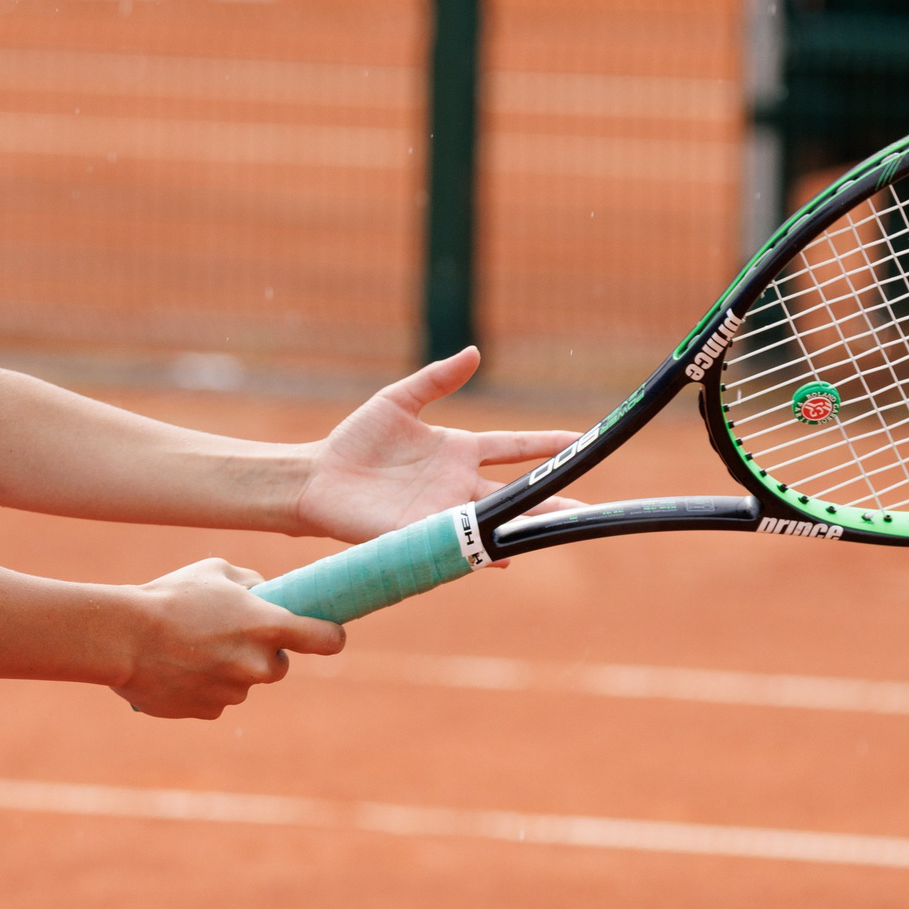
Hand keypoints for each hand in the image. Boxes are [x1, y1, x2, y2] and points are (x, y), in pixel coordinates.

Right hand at [118, 559, 344, 719]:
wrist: (124, 637)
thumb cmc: (170, 596)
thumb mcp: (215, 572)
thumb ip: (251, 584)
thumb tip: (265, 594)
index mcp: (269, 626)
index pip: (327, 639)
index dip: (331, 636)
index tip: (329, 634)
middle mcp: (258, 664)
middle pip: (279, 666)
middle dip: (262, 653)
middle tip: (231, 635)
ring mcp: (234, 692)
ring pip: (244, 683)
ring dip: (229, 669)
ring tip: (192, 647)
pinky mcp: (209, 711)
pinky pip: (217, 699)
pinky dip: (205, 687)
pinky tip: (179, 668)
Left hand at [290, 347, 579, 544]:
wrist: (318, 477)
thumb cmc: (357, 440)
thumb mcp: (399, 400)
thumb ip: (436, 379)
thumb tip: (475, 352)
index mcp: (459, 450)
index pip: (514, 447)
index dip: (546, 443)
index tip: (581, 440)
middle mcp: (458, 485)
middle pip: (517, 492)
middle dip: (553, 499)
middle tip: (590, 506)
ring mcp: (442, 511)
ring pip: (496, 520)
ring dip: (526, 526)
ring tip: (561, 531)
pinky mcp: (421, 533)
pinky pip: (458, 542)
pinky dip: (482, 549)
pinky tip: (506, 556)